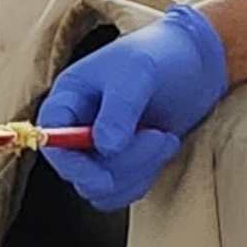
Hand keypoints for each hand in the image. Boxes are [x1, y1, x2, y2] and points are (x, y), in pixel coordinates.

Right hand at [35, 2, 229, 209]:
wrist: (195, 63)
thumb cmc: (158, 56)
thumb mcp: (137, 73)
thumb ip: (120, 110)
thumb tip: (106, 148)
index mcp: (68, 98)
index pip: (51, 139)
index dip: (70, 163)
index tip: (104, 177)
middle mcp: (76, 127)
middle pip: (80, 171)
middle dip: (123, 164)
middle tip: (158, 137)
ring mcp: (98, 149)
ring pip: (103, 187)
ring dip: (139, 171)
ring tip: (166, 138)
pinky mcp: (122, 164)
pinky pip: (122, 191)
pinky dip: (146, 176)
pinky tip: (165, 146)